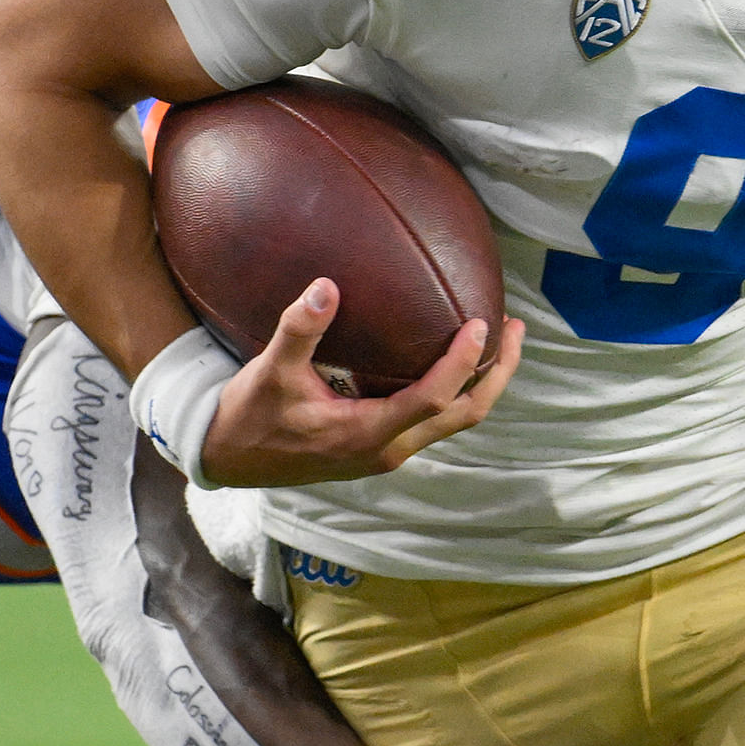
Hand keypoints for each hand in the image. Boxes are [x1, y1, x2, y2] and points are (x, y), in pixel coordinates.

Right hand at [201, 280, 524, 486]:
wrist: (230, 459)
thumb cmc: (250, 415)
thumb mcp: (269, 371)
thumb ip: (299, 329)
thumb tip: (326, 286)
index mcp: (367, 433)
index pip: (434, 399)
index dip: (463, 362)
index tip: (481, 323)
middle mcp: (388, 449)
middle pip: (465, 416)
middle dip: (497, 373)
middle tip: (514, 328)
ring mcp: (388, 452)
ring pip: (455, 422)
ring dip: (482, 383)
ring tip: (499, 339)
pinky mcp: (382, 448)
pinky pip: (436, 420)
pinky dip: (457, 390)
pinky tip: (454, 358)